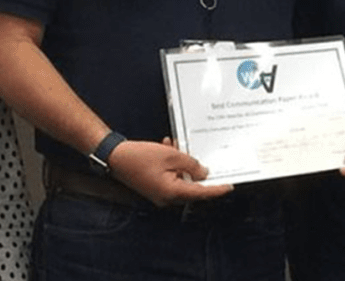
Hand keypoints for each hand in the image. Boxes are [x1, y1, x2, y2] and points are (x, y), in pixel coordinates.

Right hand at [108, 140, 232, 205]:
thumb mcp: (171, 156)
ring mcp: (160, 194)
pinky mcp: (155, 187)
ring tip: (176, 146)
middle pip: (191, 186)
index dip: (217, 189)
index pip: (201, 192)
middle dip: (196, 169)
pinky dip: (172, 163)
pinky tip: (168, 147)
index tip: (230, 186)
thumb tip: (203, 173)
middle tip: (205, 157)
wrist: (114, 156)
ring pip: (180, 178)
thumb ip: (191, 165)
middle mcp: (167, 198)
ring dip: (182, 162)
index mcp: (172, 192)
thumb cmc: (139, 156)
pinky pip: (170, 176)